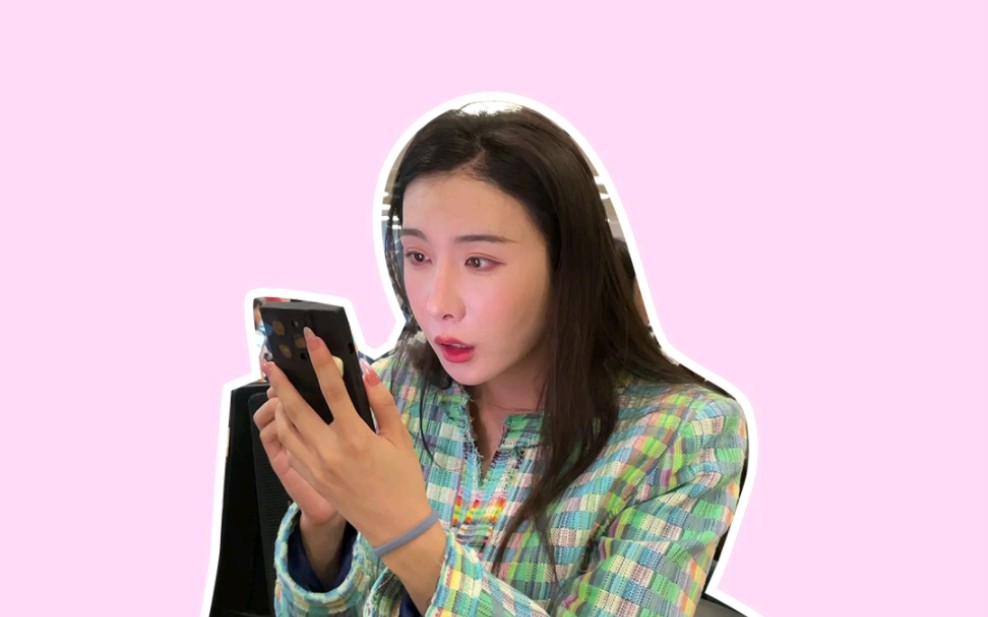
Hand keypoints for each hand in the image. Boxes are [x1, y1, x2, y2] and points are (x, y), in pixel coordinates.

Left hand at [263, 328, 433, 547]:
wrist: (396, 525)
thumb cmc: (402, 479)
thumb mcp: (399, 437)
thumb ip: (381, 402)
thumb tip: (365, 372)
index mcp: (355, 437)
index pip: (332, 389)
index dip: (320, 360)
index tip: (310, 339)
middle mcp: (330, 451)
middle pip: (296, 408)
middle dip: (281, 383)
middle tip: (272, 363)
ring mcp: (317, 468)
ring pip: (286, 430)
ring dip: (279, 406)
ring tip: (276, 389)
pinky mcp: (312, 480)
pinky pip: (290, 450)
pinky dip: (285, 431)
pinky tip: (288, 420)